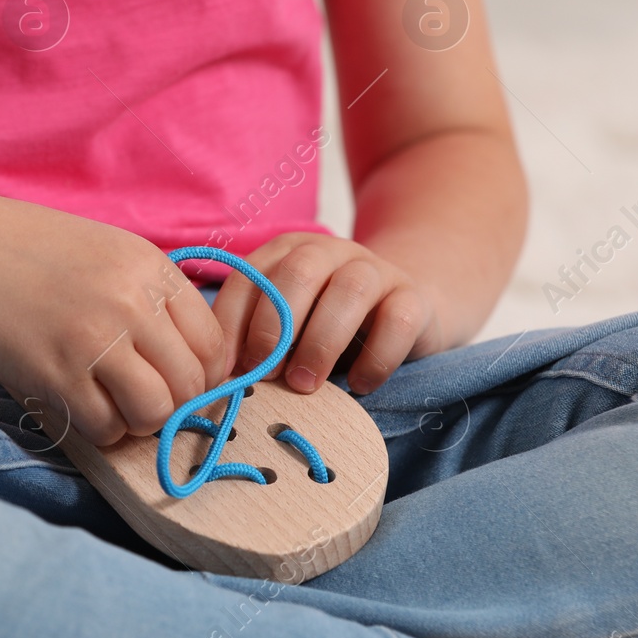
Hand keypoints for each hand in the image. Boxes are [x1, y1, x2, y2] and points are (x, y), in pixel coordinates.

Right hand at [0, 192, 226, 447]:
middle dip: (174, 403)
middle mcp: (131, 302)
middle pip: (192, 384)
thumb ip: (152, 298)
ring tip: (112, 404)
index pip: (213, 344)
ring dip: (139, 420)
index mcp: (151, 269)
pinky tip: (80, 405)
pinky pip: (106, 427)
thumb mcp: (109, 253)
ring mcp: (94, 339)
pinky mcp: (55, 374)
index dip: (203, 375)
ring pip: (156, 412)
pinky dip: (100, 428)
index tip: (179, 381)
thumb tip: (193, 361)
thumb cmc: (31, 252)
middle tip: (143, 398)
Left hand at [211, 232, 441, 395]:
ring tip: (306, 385)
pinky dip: (377, 357)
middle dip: (275, 327)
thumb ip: (257, 339)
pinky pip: (398, 320)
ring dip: (322, 341)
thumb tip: (223, 380)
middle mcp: (330, 251)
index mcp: (287, 252)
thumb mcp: (288, 325)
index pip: (250, 277)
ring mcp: (376, 270)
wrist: (403, 309)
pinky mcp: (414, 298)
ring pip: (351, 290)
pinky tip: (360, 385)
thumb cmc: (328, 324)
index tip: (227, 371)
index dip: (233, 324)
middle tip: (266, 376)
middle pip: (299, 271)